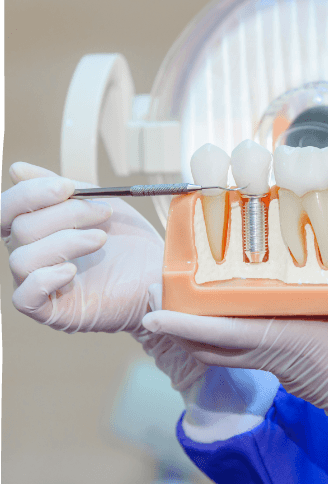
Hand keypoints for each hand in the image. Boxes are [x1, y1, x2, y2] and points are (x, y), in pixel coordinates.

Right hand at [2, 162, 163, 333]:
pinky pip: (25, 298)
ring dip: (65, 242)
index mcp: (36, 231)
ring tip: (101, 239)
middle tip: (104, 212)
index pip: (8, 209)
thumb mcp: (95, 205)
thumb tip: (16, 171)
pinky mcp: (51, 313)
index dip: (31, 194)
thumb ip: (59, 189)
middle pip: (20, 230)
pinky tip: (74, 271)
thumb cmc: (129, 243)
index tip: (68, 187)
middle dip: (65, 214)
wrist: (158, 275)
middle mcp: (31, 258)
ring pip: (22, 260)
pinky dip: (45, 279)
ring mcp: (39, 287)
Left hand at [142, 203, 327, 432]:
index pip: (223, 334)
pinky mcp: (288, 371)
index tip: (150, 314)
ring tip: (180, 303)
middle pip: (210, 345)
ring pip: (224, 351)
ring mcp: (278, 367)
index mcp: (288, 340)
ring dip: (197, 331)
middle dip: (178, 326)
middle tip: (156, 298)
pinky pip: (242, 353)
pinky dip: (223, 335)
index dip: (182, 325)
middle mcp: (274, 355)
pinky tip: (228, 313)